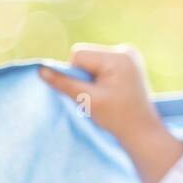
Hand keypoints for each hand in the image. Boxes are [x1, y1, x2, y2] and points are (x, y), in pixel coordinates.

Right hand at [39, 44, 182, 182]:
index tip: (91, 92)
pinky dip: (99, 78)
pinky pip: (101, 65)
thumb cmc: (117, 117)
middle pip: (85, 56)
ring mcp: (128, 56)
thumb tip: (40, 69)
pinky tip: (112, 91)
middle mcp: (125, 50)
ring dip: (91, 78)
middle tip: (100, 95)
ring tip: (107, 95)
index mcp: (118, 56)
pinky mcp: (128, 64)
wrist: (142, 131)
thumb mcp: (87, 100)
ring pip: (91, 61)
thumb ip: (63, 83)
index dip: (75, 74)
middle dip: (84, 76)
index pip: (78, 54)